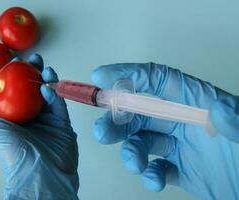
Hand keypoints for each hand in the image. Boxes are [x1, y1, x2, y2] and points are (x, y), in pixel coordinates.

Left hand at [0, 54, 78, 199]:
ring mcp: (48, 120)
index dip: (16, 76)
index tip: (17, 63)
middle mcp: (31, 118)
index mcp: (15, 119)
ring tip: (44, 69)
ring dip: (47, 80)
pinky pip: (59, 105)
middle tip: (34, 61)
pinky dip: (55, 94)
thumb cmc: (13, 150)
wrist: (39, 169)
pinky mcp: (63, 123)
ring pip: (49, 94)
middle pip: (33, 89)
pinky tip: (48, 88)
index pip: (16, 92)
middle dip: (34, 73)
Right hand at [92, 63, 238, 199]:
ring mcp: (181, 145)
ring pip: (143, 141)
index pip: (157, 79)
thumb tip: (219, 109)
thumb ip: (235, 121)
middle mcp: (184, 120)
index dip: (128, 74)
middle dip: (117, 121)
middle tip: (102, 132)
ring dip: (131, 151)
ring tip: (134, 164)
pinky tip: (155, 180)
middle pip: (141, 113)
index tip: (101, 78)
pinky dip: (150, 175)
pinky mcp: (181, 169)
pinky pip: (157, 168)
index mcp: (197, 102)